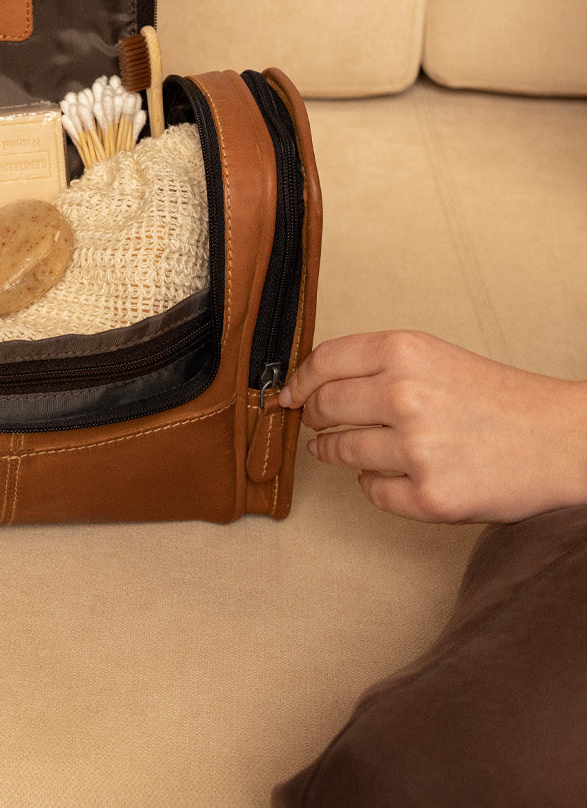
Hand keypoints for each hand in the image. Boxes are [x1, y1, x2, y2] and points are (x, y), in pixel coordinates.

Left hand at [279, 330, 586, 523]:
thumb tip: (306, 384)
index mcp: (404, 351)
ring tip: (346, 450)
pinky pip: (374, 493)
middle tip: (315, 423)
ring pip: (342, 452)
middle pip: (324, 408)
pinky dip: (376, 486)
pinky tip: (391, 476)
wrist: (561, 439)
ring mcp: (417, 449)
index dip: (298, 381)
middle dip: (313, 418)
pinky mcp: (431, 496)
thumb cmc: (495, 397)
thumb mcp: (433, 356)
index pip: (322, 362)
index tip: (288, 394)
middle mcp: (405, 395)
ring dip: (336, 452)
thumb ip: (373, 365)